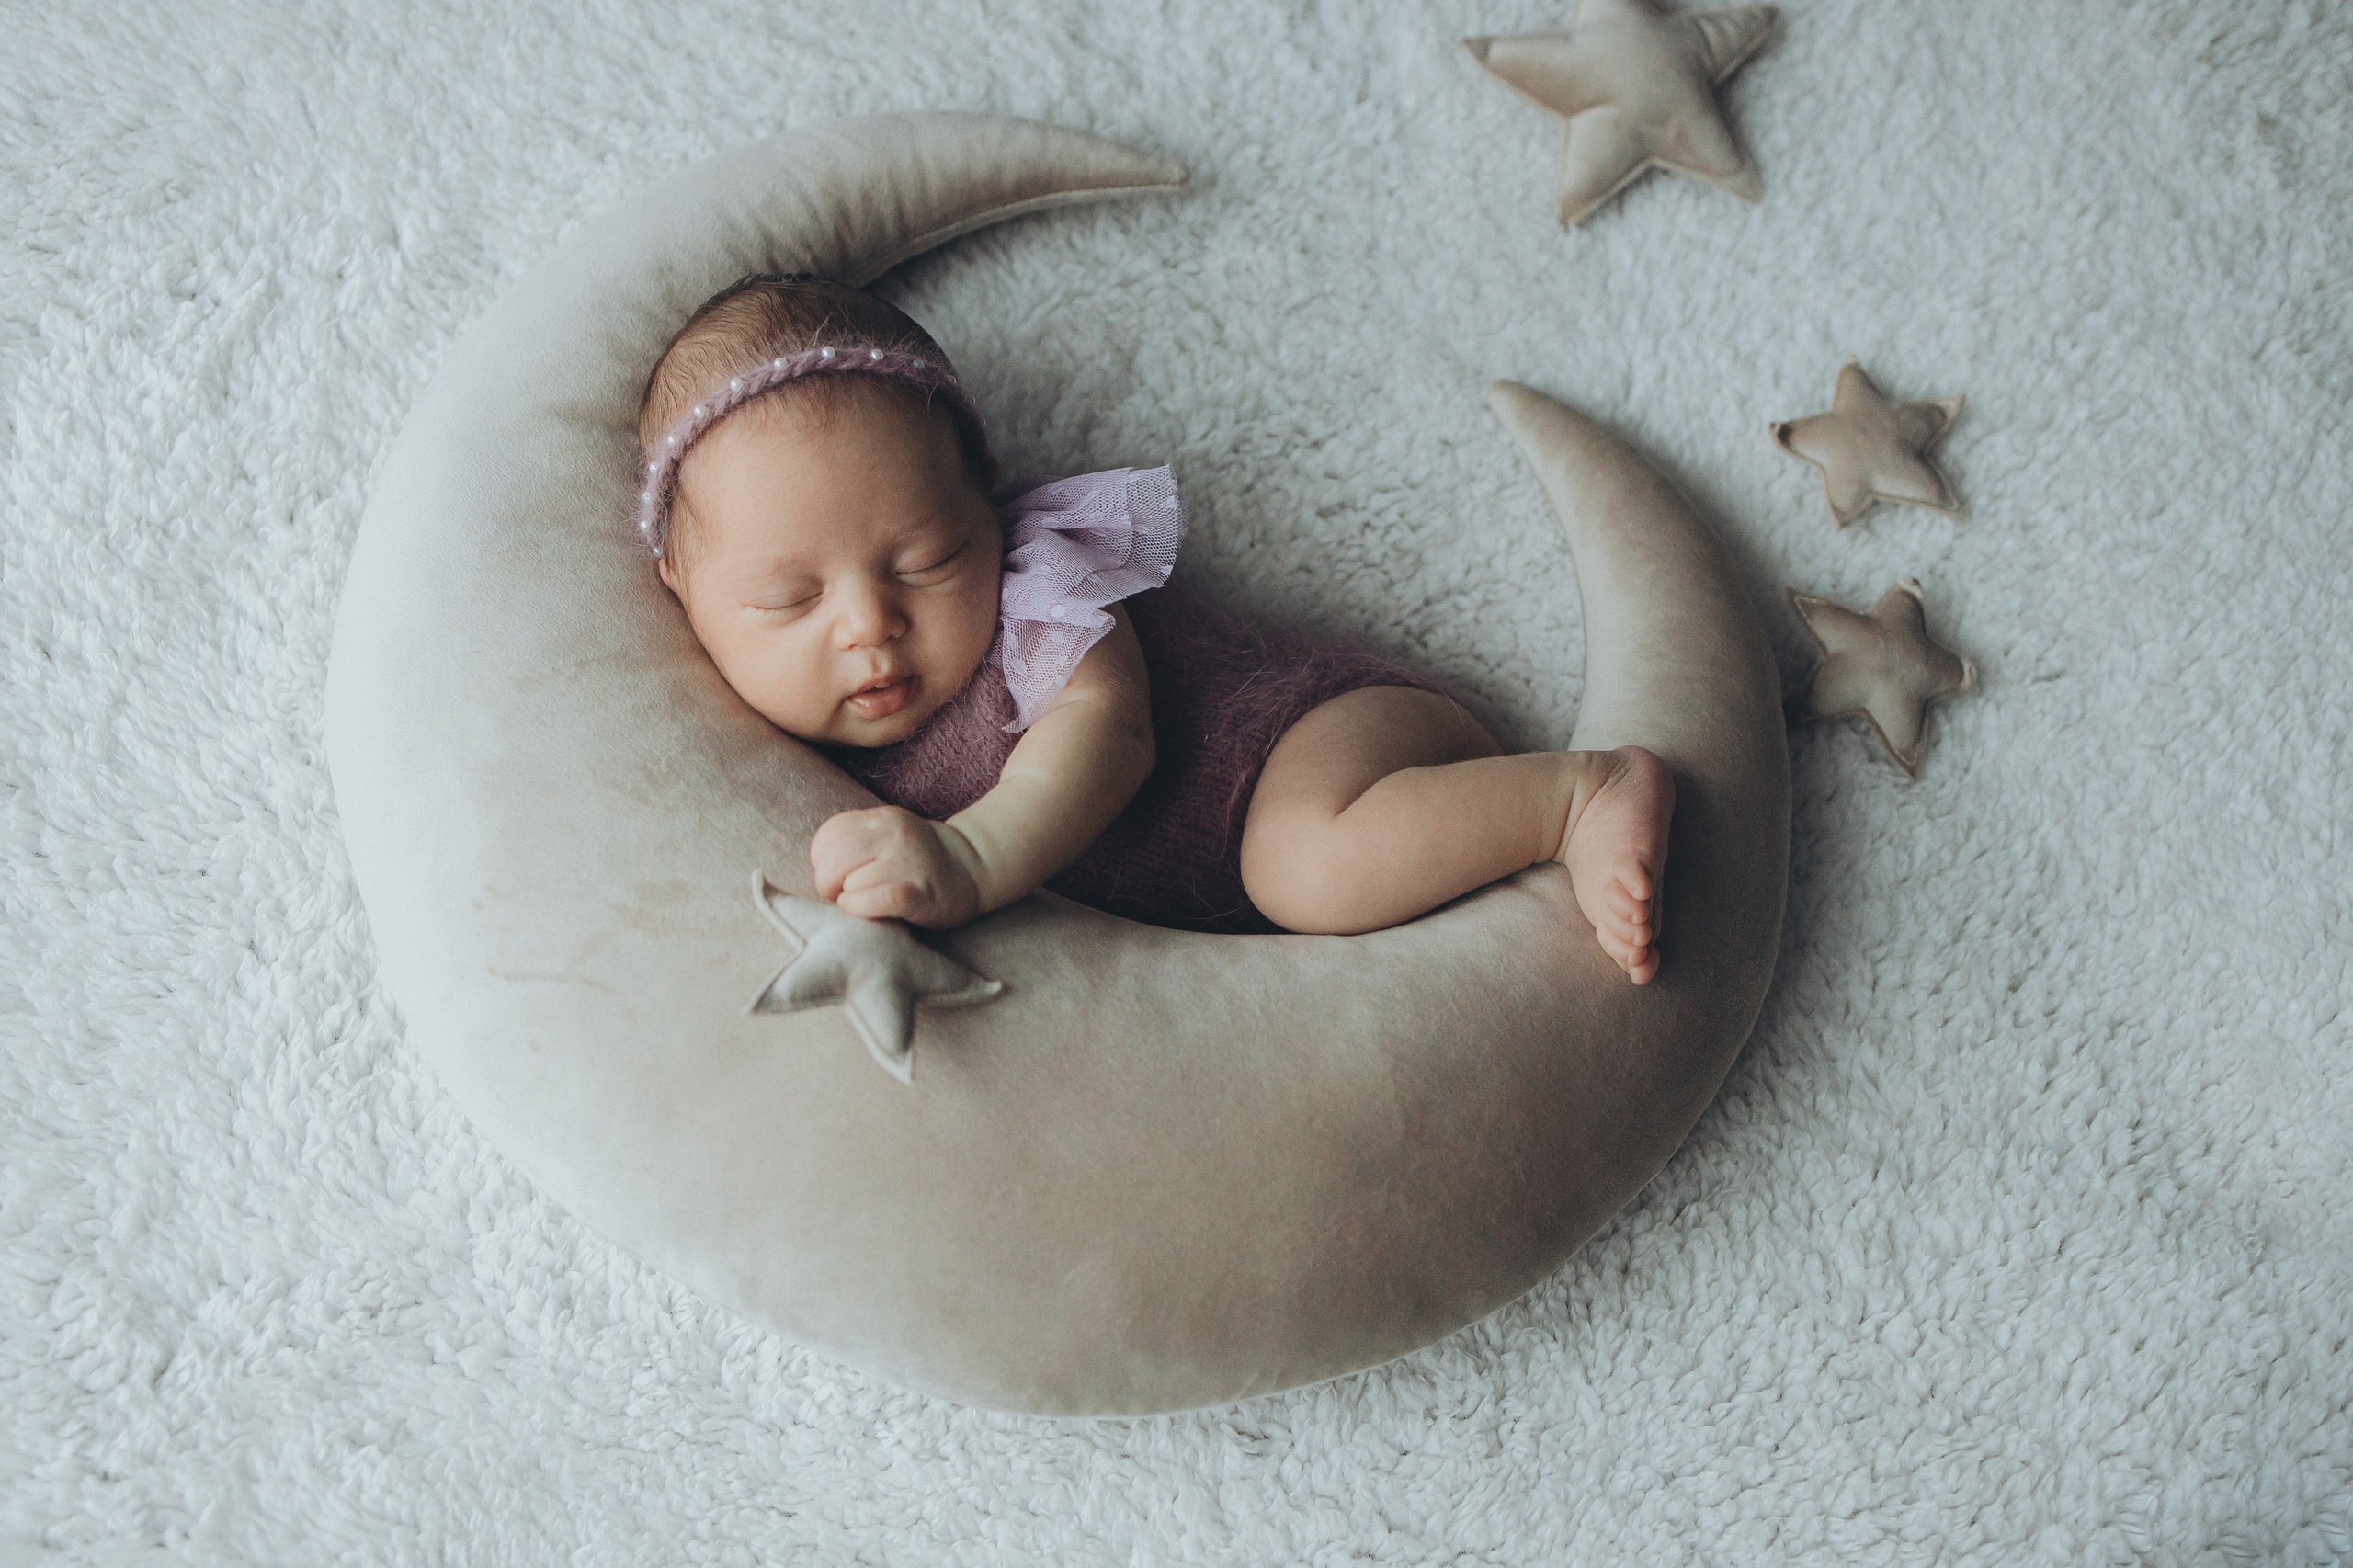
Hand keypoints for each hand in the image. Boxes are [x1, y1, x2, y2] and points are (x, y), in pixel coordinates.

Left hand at [810, 805, 983, 928]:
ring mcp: (908, 863)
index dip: (823, 859)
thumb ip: (856, 840)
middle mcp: (895, 834)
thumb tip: (819, 866)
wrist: (973, 870)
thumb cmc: (919, 860)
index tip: (839, 873)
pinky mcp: (919, 893)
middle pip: (832, 860)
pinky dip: (861, 908)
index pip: (829, 835)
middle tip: (843, 894)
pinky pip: (874, 900)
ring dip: (848, 899)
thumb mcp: (888, 836)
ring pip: (850, 883)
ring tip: (865, 901)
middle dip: (828, 884)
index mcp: (882, 818)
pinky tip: (870, 911)